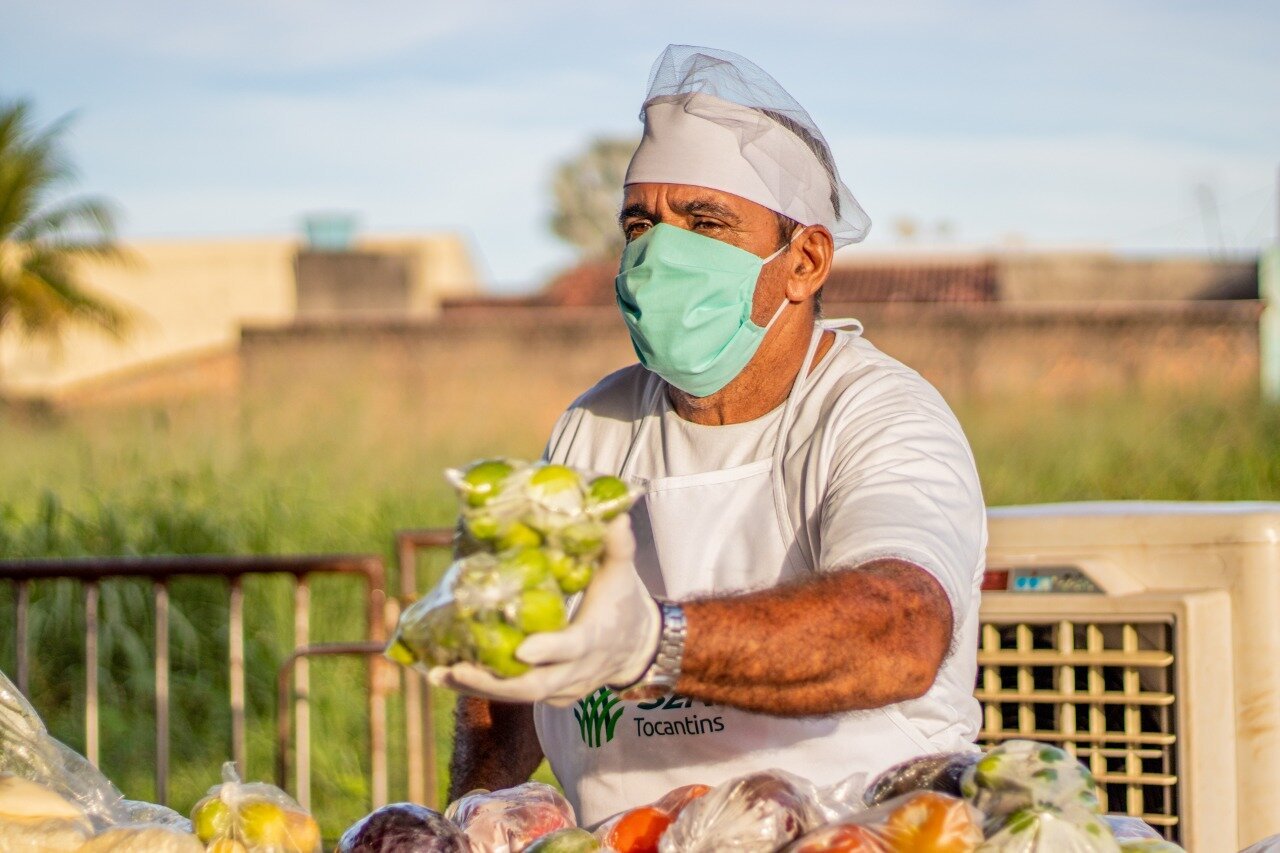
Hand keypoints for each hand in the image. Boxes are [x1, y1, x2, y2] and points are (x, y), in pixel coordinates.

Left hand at [429, 514, 660, 706]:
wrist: (639, 648)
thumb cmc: (625, 602)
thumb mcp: (622, 573)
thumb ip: (617, 545)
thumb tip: (612, 513)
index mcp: (596, 638)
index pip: (572, 648)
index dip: (548, 651)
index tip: (521, 649)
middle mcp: (579, 670)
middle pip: (535, 685)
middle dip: (493, 682)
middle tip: (454, 668)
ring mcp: (566, 688)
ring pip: (521, 696)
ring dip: (479, 687)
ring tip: (438, 674)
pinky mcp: (554, 697)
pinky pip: (520, 696)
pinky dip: (489, 687)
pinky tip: (453, 674)